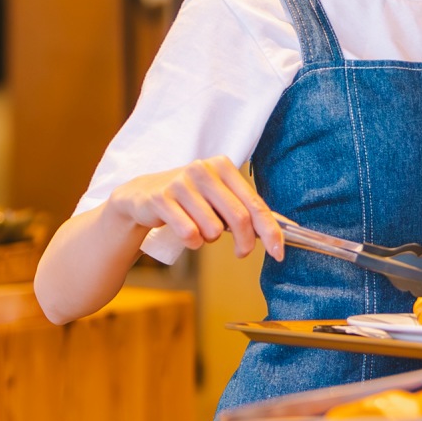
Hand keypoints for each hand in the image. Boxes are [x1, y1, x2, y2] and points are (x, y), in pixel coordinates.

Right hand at [106, 157, 285, 258]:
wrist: (141, 197)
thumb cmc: (189, 200)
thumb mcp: (218, 198)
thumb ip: (245, 209)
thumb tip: (280, 231)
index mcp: (223, 166)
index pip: (255, 204)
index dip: (270, 232)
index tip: (279, 253)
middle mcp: (203, 169)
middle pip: (239, 218)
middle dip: (244, 243)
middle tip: (241, 253)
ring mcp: (180, 182)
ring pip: (213, 229)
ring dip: (210, 239)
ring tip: (199, 229)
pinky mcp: (161, 198)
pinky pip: (189, 233)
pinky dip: (192, 242)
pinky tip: (185, 233)